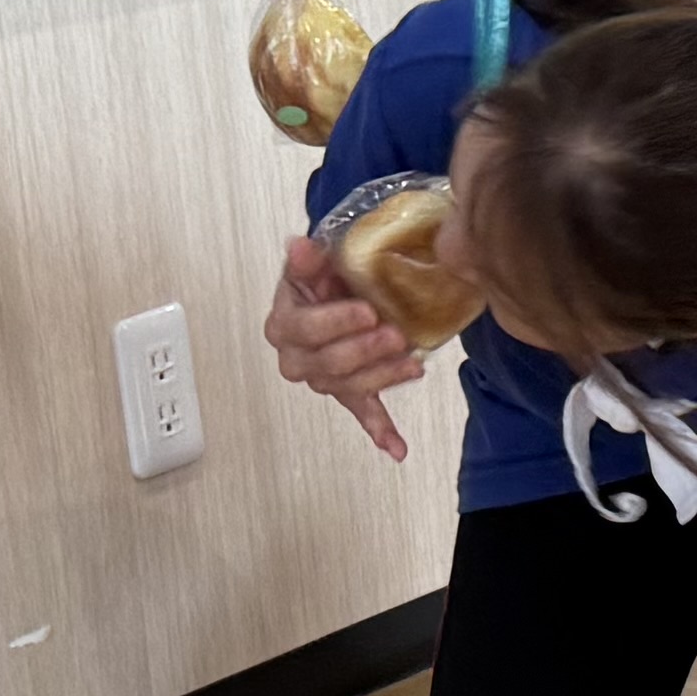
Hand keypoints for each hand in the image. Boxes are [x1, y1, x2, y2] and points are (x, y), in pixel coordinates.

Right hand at [264, 230, 423, 458]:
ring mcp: (323, 380)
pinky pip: (362, 413)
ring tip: (412, 364)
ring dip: (382, 378)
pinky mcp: (347, 393)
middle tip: (396, 335)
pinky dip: (380, 430)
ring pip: (350, 387)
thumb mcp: (312, 263)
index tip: (368, 311)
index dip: (336, 322)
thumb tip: (300, 247)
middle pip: (328, 364)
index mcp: (283, 326)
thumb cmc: (320, 279)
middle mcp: (297, 360)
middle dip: (365, 351)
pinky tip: (397, 448)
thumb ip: (305, 260)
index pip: (305, 329)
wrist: (332, 293)